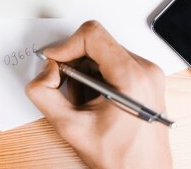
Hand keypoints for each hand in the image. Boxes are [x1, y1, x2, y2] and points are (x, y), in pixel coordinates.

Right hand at [26, 21, 171, 168]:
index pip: (92, 35)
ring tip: (84, 101)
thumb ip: (44, 95)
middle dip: (72, 64)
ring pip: (100, 52)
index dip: (65, 46)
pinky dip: (94, 78)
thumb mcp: (70, 128)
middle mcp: (144, 70)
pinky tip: (94, 101)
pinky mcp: (144, 78)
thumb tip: (43, 73)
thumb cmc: (121, 158)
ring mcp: (146, 73)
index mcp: (132, 77)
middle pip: (94, 43)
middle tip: (66, 88)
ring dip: (82, 73)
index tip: (54, 63)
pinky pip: (110, 63)